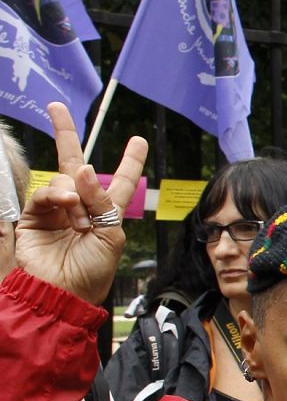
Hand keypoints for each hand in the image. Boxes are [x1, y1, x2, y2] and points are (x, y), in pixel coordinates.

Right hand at [15, 102, 147, 303]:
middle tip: (56, 108)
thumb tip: (83, 170)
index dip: (129, 161)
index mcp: (107, 213)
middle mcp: (81, 206)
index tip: (139, 140)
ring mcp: (56, 209)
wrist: (62, 293)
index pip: (119, 181)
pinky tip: (67, 202)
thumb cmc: (91, 272)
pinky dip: (57, 193)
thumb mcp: (111, 237)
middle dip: (65, 134)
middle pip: (76, 164)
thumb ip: (102, 203)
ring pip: (64, 179)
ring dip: (75, 193)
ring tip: (79, 218)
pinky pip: (46, 192)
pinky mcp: (34, 215)